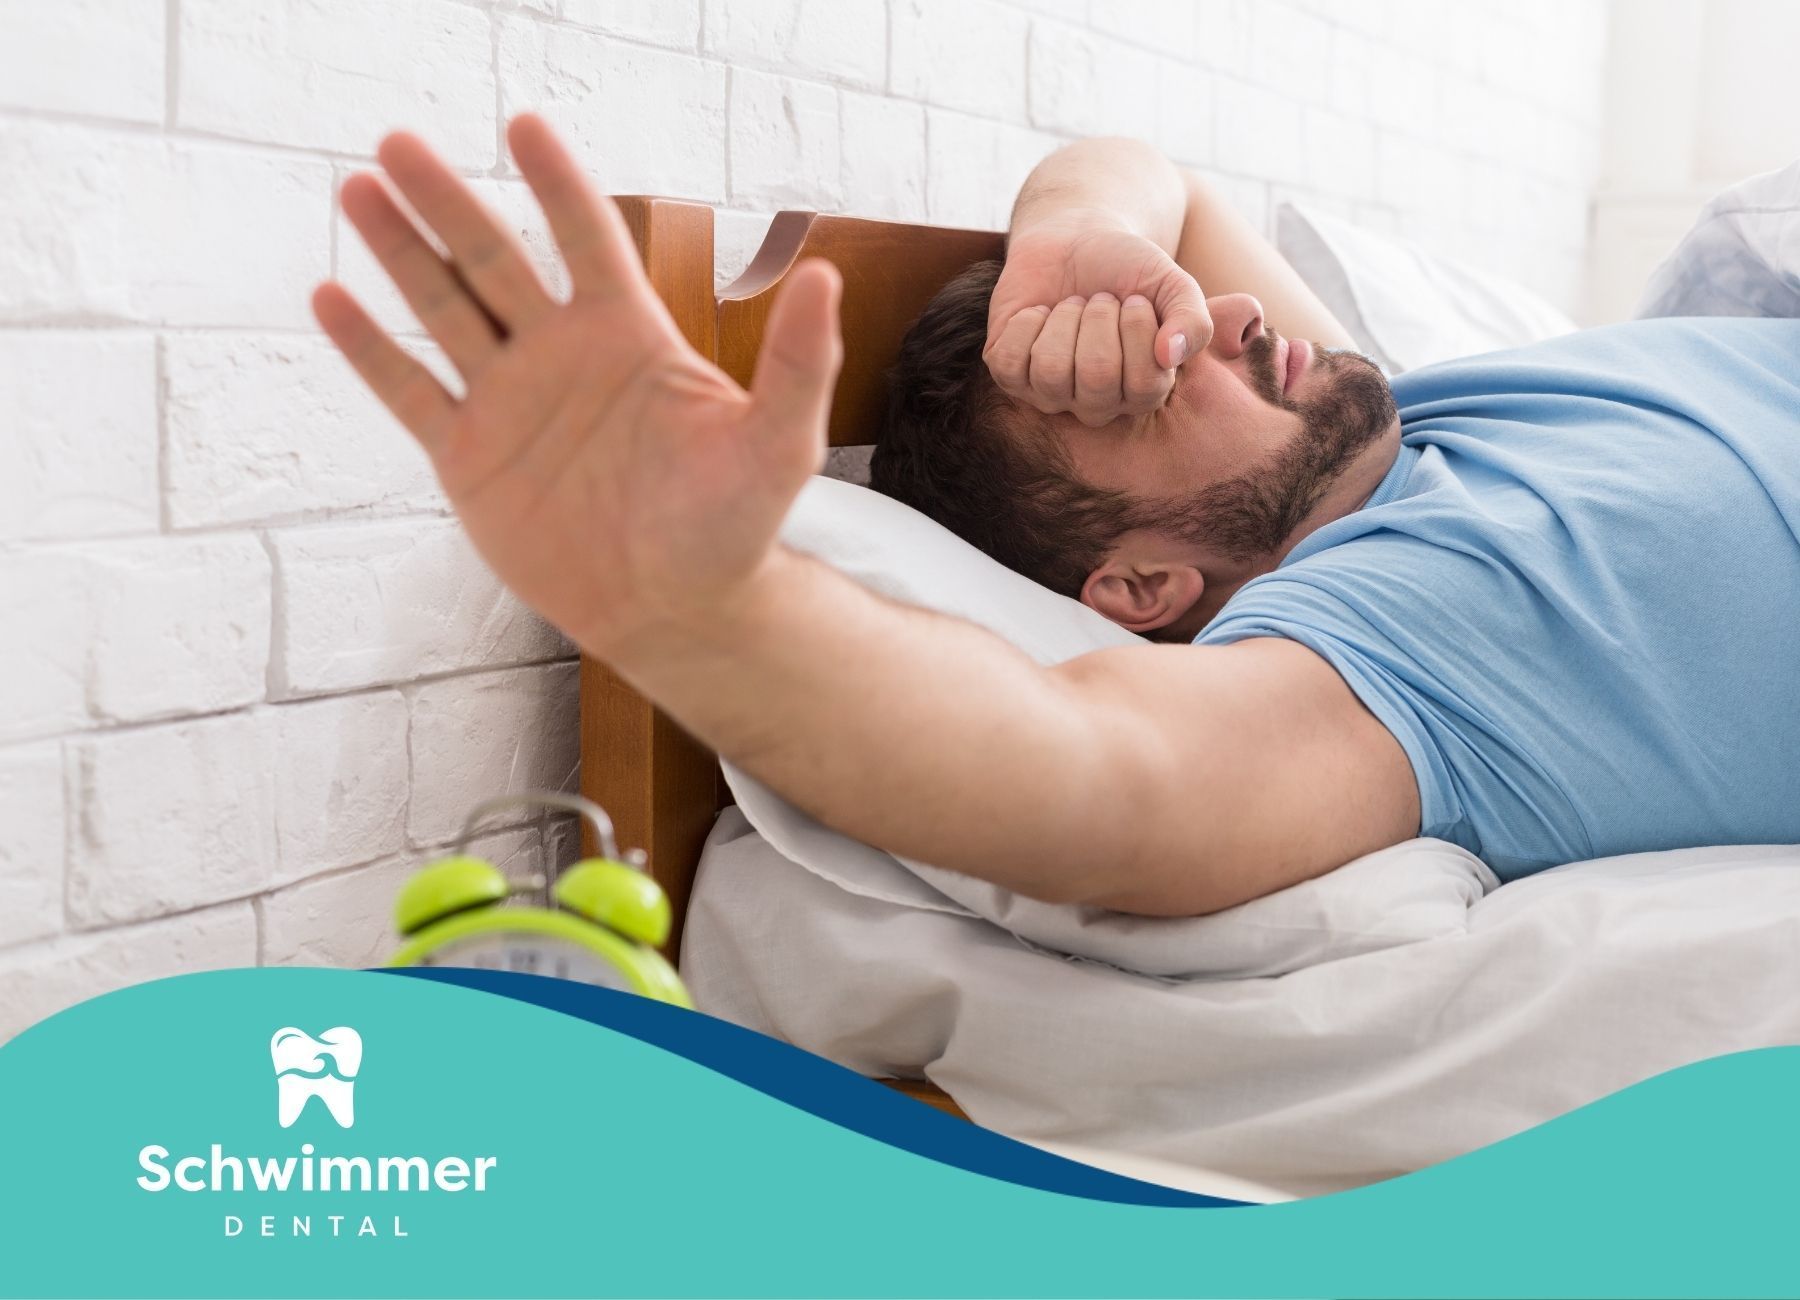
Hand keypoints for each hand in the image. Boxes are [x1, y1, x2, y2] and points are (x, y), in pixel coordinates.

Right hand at [312, 115, 841, 661]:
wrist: (675, 611)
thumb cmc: (733, 527)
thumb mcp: (777, 445)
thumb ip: (798, 362)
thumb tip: (826, 273)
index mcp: (628, 337)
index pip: (587, 240)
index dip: (557, 184)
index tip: (523, 125)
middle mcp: (560, 355)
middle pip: (493, 260)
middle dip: (447, 204)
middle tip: (397, 144)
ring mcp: (509, 403)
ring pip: (443, 311)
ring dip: (399, 253)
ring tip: (358, 190)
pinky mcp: (469, 458)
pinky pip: (411, 393)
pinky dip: (370, 350)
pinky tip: (330, 298)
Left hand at [984, 220, 1211, 426]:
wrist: (1075, 240)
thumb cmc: (1129, 269)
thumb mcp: (1173, 285)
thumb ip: (1192, 319)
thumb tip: (1170, 354)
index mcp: (1142, 392)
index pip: (1146, 383)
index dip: (1138, 330)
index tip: (1134, 300)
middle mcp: (1096, 404)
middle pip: (1097, 377)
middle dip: (1099, 318)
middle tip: (1100, 299)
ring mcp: (1049, 394)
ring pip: (1052, 371)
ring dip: (1063, 319)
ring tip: (1072, 305)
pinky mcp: (1010, 374)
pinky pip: (1010, 363)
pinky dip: (1026, 323)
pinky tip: (1039, 314)